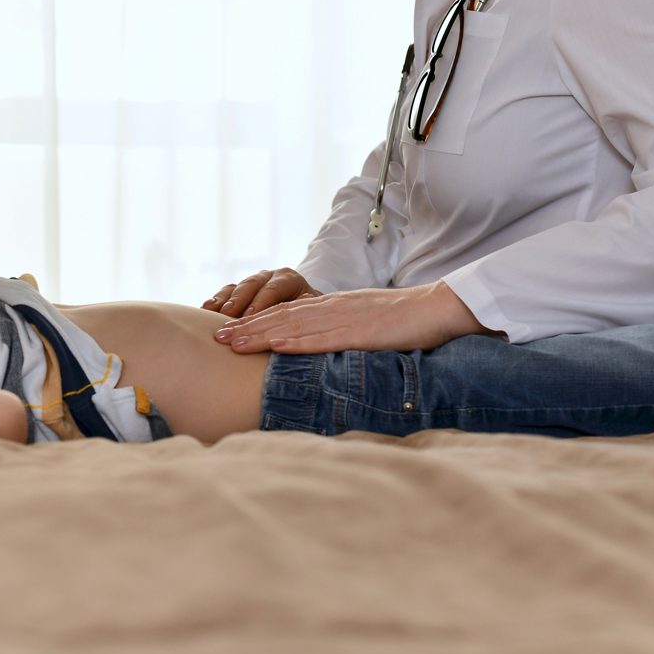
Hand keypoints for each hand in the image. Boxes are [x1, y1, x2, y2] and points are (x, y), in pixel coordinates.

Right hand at [202, 268, 321, 317]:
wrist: (304, 309)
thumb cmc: (309, 316)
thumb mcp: (311, 312)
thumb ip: (304, 312)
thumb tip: (296, 317)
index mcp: (288, 279)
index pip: (273, 288)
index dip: (260, 302)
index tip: (250, 316)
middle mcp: (268, 276)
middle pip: (251, 285)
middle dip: (238, 301)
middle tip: (227, 316)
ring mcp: (252, 282)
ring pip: (236, 287)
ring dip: (223, 301)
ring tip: (212, 312)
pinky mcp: (240, 290)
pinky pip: (226, 292)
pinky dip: (216, 300)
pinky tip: (205, 309)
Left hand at [212, 282, 487, 353]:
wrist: (439, 308)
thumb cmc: (405, 320)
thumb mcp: (364, 323)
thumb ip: (339, 330)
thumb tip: (316, 344)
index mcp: (333, 307)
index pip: (286, 313)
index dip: (255, 321)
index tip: (228, 329)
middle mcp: (332, 309)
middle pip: (281, 317)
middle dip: (246, 327)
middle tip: (214, 337)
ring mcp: (345, 319)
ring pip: (294, 325)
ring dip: (260, 334)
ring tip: (232, 342)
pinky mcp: (361, 332)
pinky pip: (324, 337)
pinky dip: (298, 341)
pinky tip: (276, 346)